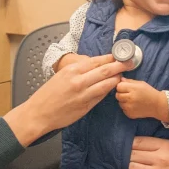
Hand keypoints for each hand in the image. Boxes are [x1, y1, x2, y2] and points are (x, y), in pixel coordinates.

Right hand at [4, 54, 128, 145]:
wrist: (38, 113)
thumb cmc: (47, 95)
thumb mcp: (61, 76)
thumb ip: (77, 71)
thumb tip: (94, 67)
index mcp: (71, 70)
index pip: (96, 61)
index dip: (110, 58)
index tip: (120, 55)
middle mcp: (78, 80)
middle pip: (104, 70)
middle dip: (119, 65)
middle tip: (129, 62)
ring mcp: (83, 94)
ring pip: (105, 84)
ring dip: (116, 79)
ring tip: (124, 75)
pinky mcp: (85, 106)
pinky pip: (100, 96)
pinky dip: (107, 91)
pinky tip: (113, 88)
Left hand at [116, 79, 168, 122]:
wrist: (158, 105)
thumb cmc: (149, 92)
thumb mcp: (140, 83)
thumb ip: (130, 81)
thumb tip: (120, 80)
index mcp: (133, 89)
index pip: (118, 86)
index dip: (121, 86)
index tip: (126, 87)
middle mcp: (130, 98)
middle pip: (117, 95)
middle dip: (121, 94)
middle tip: (128, 94)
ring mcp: (129, 107)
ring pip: (119, 103)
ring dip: (123, 101)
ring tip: (132, 100)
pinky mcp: (130, 114)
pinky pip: (123, 109)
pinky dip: (126, 107)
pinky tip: (133, 106)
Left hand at [128, 134, 168, 168]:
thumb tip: (166, 123)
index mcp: (166, 147)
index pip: (139, 141)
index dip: (131, 142)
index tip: (130, 144)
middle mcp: (159, 160)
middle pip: (132, 153)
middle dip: (128, 153)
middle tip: (128, 154)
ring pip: (130, 166)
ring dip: (129, 165)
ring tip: (131, 163)